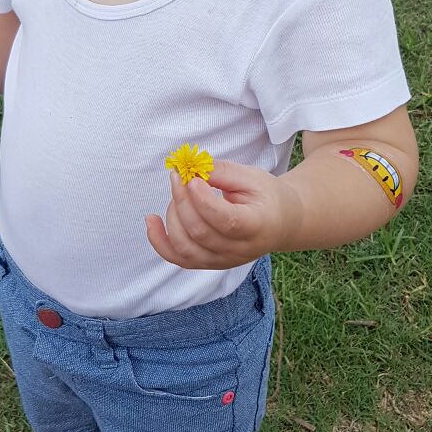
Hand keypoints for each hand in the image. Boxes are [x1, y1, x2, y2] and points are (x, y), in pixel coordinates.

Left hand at [145, 159, 302, 269]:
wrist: (280, 223)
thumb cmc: (266, 196)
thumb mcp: (251, 177)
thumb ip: (221, 172)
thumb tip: (189, 169)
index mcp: (257, 226)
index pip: (225, 221)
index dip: (203, 200)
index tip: (192, 177)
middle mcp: (239, 250)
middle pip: (200, 232)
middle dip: (182, 200)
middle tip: (178, 175)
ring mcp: (222, 261)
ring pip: (185, 248)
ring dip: (172, 216)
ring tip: (177, 191)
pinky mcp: (208, 263)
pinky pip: (177, 259)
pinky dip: (159, 241)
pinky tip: (151, 220)